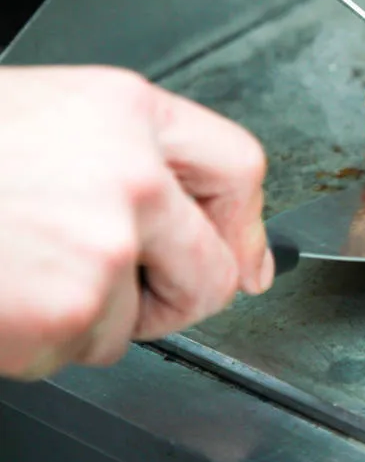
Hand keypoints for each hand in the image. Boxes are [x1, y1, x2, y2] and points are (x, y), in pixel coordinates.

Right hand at [0, 66, 272, 379]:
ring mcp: (102, 245)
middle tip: (123, 288)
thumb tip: (227, 243)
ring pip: (138, 321)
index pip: (240, 167)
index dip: (244, 222)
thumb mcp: (53, 117)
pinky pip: (83, 350)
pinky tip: (5, 291)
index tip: (244, 255)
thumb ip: (142, 161)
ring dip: (90, 315)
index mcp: (128, 112)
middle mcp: (130, 175)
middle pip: (214, 267)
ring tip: (25, 267)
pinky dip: (43, 339)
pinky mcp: (67, 309)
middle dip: (176, 293)